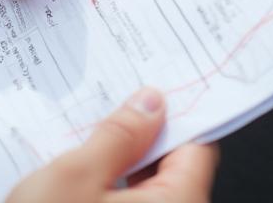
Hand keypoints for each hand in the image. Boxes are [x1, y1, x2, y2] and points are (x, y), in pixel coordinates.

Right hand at [7, 88, 218, 202]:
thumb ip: (118, 135)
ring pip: (148, 194)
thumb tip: (150, 103)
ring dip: (119, 166)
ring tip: (81, 142)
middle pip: (173, 169)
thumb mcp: (74, 177)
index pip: (198, 144)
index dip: (175, 110)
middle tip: (106, 105)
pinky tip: (75, 182)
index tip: (152, 82)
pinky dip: (109, 195)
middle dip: (140, 136)